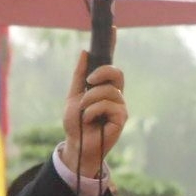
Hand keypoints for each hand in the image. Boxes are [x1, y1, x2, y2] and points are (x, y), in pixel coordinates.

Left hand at [60, 52, 127, 170]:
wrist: (76, 143)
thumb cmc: (76, 122)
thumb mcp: (74, 95)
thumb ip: (79, 75)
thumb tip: (85, 52)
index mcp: (107, 90)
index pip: (114, 72)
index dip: (106, 67)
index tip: (89, 74)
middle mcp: (117, 97)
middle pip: (118, 74)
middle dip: (101, 74)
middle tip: (88, 83)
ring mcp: (120, 108)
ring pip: (109, 91)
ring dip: (90, 99)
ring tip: (83, 112)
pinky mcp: (121, 119)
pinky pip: (109, 105)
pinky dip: (94, 110)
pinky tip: (89, 119)